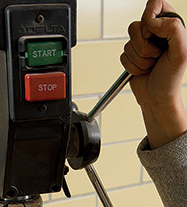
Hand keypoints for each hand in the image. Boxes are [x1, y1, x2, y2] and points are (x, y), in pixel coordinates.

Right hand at [121, 0, 186, 147]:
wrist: (157, 99)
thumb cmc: (170, 80)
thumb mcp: (181, 53)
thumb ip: (173, 29)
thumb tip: (153, 22)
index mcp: (170, 27)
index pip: (155, 4)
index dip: (149, 16)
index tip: (151, 31)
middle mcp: (155, 33)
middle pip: (137, 25)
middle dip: (144, 46)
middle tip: (155, 55)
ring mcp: (142, 45)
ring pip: (128, 42)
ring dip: (138, 59)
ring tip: (150, 65)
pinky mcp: (131, 57)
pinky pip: (123, 55)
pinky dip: (132, 66)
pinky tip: (143, 70)